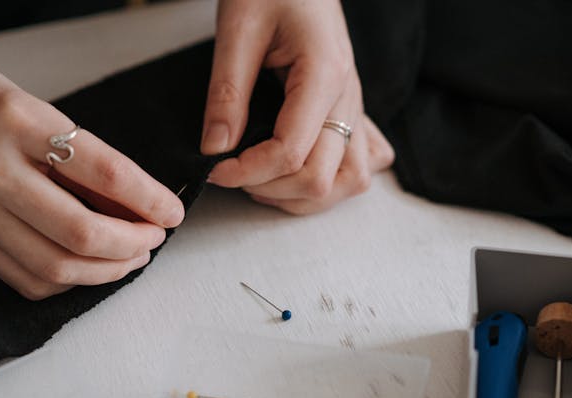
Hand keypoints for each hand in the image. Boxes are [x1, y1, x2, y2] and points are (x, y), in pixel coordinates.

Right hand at [0, 39, 182, 299]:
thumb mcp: (30, 104)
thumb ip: (79, 153)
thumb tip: (136, 202)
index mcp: (18, 123)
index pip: (103, 173)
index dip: (150, 199)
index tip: (173, 211)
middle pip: (81, 233)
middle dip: (133, 245)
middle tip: (154, 238)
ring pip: (55, 266)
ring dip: (107, 271)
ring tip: (131, 256)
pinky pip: (26, 278)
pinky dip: (68, 281)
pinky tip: (88, 268)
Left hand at [201, 0, 393, 213]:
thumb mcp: (237, 29)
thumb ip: (227, 94)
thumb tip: (215, 150)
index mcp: (324, 75)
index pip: (290, 153)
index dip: (247, 172)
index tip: (214, 168)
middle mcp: (348, 97)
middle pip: (321, 179)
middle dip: (270, 189)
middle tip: (232, 172)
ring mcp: (354, 106)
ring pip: (349, 182)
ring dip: (303, 195)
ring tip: (262, 181)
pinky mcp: (350, 110)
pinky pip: (357, 165)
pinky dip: (329, 183)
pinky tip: (296, 173)